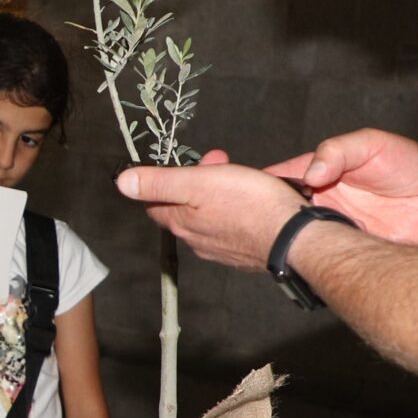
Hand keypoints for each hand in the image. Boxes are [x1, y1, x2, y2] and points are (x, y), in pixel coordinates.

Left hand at [114, 156, 306, 272]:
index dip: (163, 181)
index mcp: (180, 222)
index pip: (154, 204)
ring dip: (216, 196)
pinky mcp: (245, 254)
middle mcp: (197, 241)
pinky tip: (252, 204)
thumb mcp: (198, 183)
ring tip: (238, 178)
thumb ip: (159, 182)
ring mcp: (222, 250)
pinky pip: (232, 230)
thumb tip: (123, 183)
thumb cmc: (249, 205)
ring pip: (209, 219)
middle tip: (219, 163)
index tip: (183, 164)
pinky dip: (236, 213)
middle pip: (184, 209)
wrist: (294, 238)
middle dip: (195, 182)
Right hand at [262, 129, 417, 246]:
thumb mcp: (371, 144)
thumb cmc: (410, 163)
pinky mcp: (353, 249)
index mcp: (320, 172)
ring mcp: (336, 226)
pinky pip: (327, 256)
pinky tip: (308, 259)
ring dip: (291, 241)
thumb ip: (338, 151)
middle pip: (282, 213)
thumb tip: (311, 174)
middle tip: (254, 227)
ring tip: (278, 244)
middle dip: (267, 220)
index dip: (259, 187)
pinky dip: (316, 259)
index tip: (243, 194)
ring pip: (301, 238)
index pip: (280, 179)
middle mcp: (322, 201)